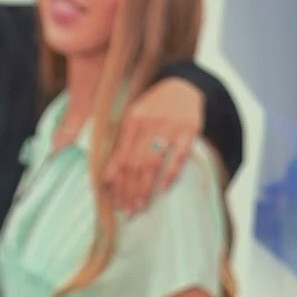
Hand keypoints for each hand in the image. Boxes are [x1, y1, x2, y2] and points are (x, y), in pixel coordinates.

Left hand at [107, 77, 204, 214]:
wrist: (184, 87)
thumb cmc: (154, 107)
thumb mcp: (135, 117)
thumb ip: (122, 142)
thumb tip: (107, 175)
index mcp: (133, 118)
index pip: (122, 155)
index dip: (117, 179)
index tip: (115, 200)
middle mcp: (150, 122)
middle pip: (136, 162)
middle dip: (130, 189)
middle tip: (127, 209)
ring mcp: (171, 126)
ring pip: (153, 162)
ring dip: (145, 187)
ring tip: (140, 205)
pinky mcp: (189, 131)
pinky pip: (179, 156)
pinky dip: (170, 173)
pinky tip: (163, 189)